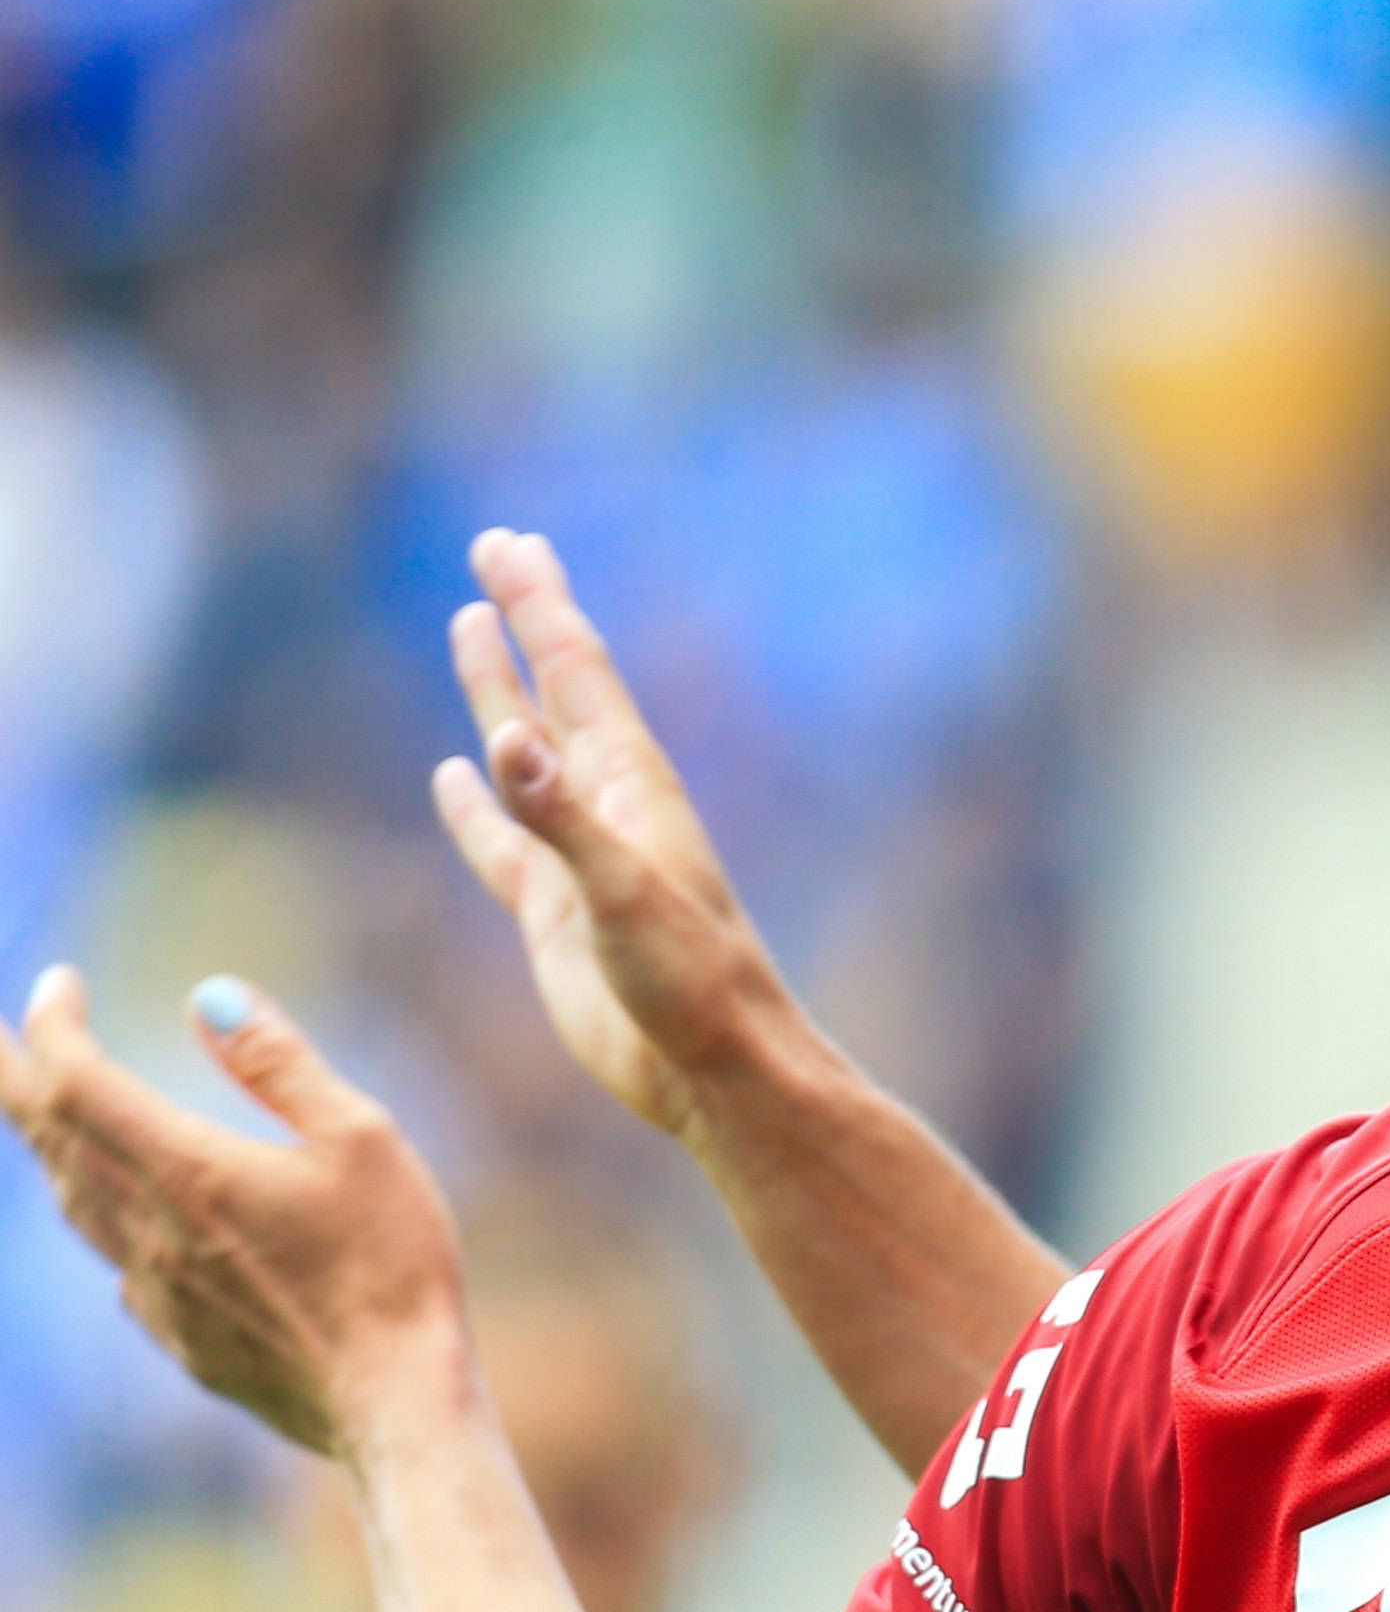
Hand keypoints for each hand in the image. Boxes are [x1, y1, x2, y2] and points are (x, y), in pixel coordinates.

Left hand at [0, 968, 466, 1457]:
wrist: (391, 1398)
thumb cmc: (391, 1266)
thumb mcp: (363, 1140)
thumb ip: (280, 1065)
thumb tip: (211, 997)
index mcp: (187, 1170)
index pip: (75, 1079)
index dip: (51, 1025)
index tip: (58, 983)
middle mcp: (148, 1228)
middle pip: (46, 1137)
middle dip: (11, 1074)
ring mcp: (153, 1288)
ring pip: (70, 1200)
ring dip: (46, 1141)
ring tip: (44, 1109)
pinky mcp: (176, 1334)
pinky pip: (114, 1260)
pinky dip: (98, 1212)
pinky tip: (129, 1216)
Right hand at [428, 528, 793, 1143]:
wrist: (715, 1070)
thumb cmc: (691, 984)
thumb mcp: (624, 896)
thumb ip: (560, 822)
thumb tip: (501, 741)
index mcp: (631, 786)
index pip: (575, 670)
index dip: (538, 603)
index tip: (506, 542)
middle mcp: (605, 807)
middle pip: (552, 687)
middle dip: (521, 618)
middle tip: (494, 547)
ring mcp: (577, 857)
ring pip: (523, 752)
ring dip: (495, 689)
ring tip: (467, 627)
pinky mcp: (554, 914)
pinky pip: (501, 841)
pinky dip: (473, 804)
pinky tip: (452, 775)